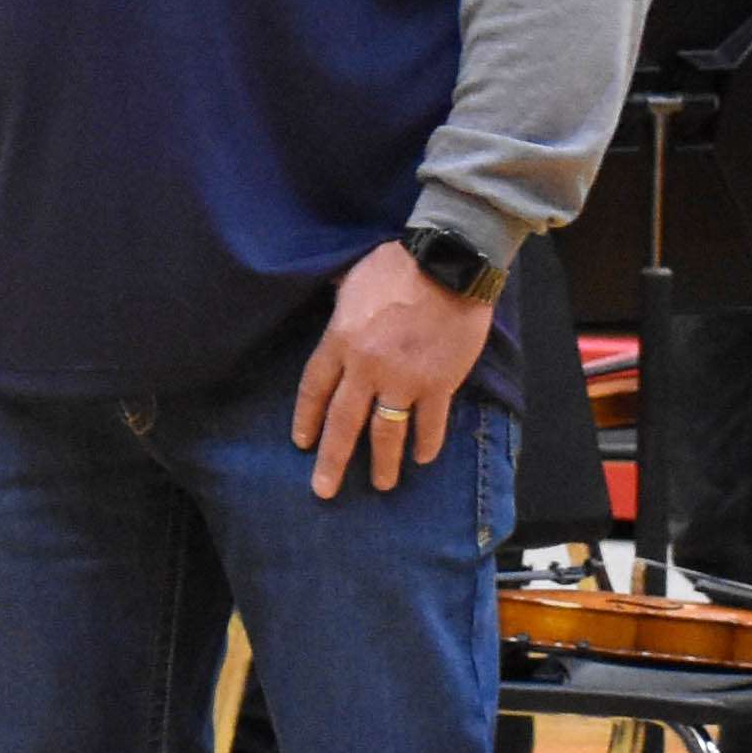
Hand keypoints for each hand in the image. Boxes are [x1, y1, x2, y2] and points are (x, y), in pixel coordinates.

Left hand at [292, 246, 495, 499]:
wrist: (448, 262)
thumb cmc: (395, 265)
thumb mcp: (349, 281)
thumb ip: (339, 308)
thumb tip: (329, 307)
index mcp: (339, 340)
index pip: (314, 389)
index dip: (307, 418)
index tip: (302, 444)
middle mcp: (366, 367)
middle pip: (344, 422)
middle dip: (332, 460)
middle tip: (324, 490)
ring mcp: (405, 379)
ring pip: (387, 432)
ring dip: (383, 462)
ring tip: (380, 485)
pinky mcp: (440, 383)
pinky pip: (431, 423)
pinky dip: (427, 443)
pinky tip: (422, 458)